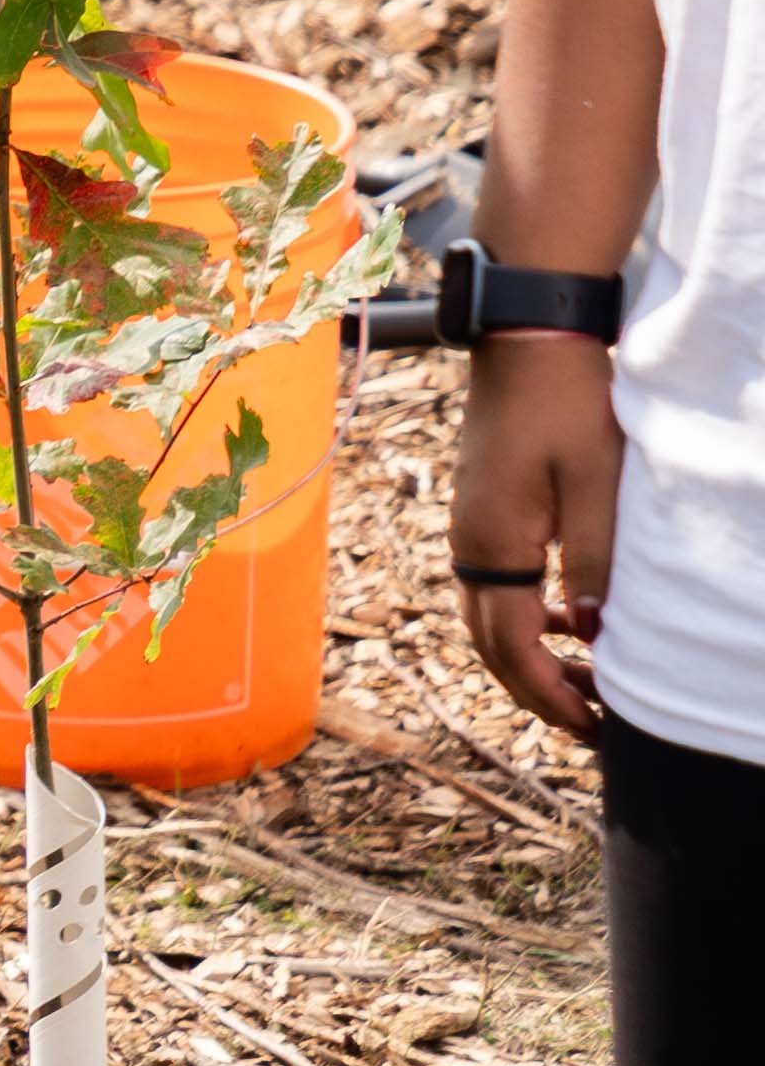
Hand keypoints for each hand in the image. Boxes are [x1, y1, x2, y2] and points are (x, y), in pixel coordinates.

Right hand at [451, 333, 621, 743]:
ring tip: (585, 678)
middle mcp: (470, 543)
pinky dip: (527, 617)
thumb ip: (594, 559)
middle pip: (489, 642)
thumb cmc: (566, 405)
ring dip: (530, 656)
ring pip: (490, 616)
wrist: (525, 338)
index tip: (593, 726)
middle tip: (590, 723)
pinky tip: (568, 617)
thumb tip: (597, 631)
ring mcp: (470, 526)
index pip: (512, 645)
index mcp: (494, 544)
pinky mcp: (482, 511)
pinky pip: (496, 586)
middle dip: (535, 690)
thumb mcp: (597, 483)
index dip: (549, 694)